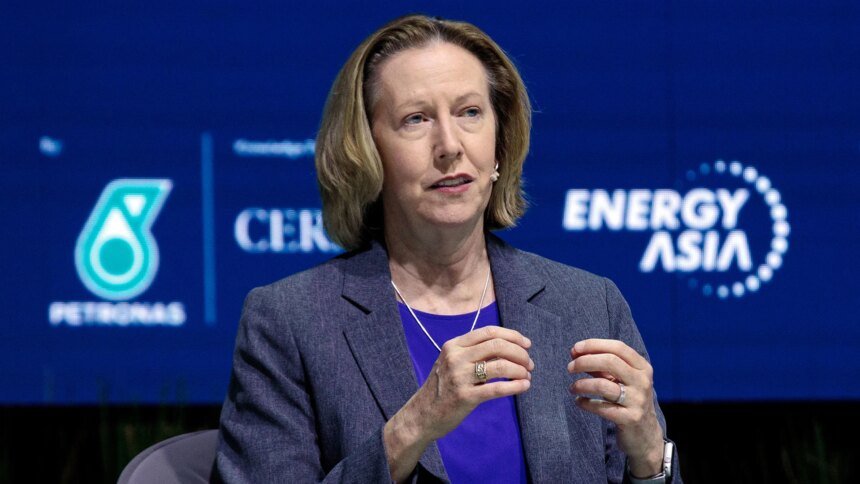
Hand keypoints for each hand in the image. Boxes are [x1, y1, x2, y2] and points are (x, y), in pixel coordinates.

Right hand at [384, 326, 532, 481]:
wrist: (422, 415)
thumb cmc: (442, 388)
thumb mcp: (451, 362)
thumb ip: (473, 352)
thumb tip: (508, 346)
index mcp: (453, 345)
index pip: (489, 332)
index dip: (512, 335)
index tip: (527, 344)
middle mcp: (456, 358)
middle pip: (497, 346)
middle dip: (520, 353)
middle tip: (529, 363)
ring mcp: (459, 377)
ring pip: (501, 366)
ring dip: (520, 370)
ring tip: (527, 376)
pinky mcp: (465, 397)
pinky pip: (497, 389)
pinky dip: (516, 386)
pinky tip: (524, 386)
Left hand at [567, 338, 663, 477]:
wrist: (645, 434)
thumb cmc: (628, 400)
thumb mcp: (619, 380)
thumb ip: (601, 366)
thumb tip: (576, 352)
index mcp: (642, 367)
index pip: (617, 347)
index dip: (594, 345)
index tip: (575, 349)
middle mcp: (642, 381)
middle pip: (610, 361)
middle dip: (585, 361)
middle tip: (570, 367)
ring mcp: (638, 400)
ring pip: (603, 385)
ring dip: (582, 384)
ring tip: (572, 387)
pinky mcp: (630, 418)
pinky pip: (602, 407)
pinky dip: (586, 403)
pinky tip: (579, 402)